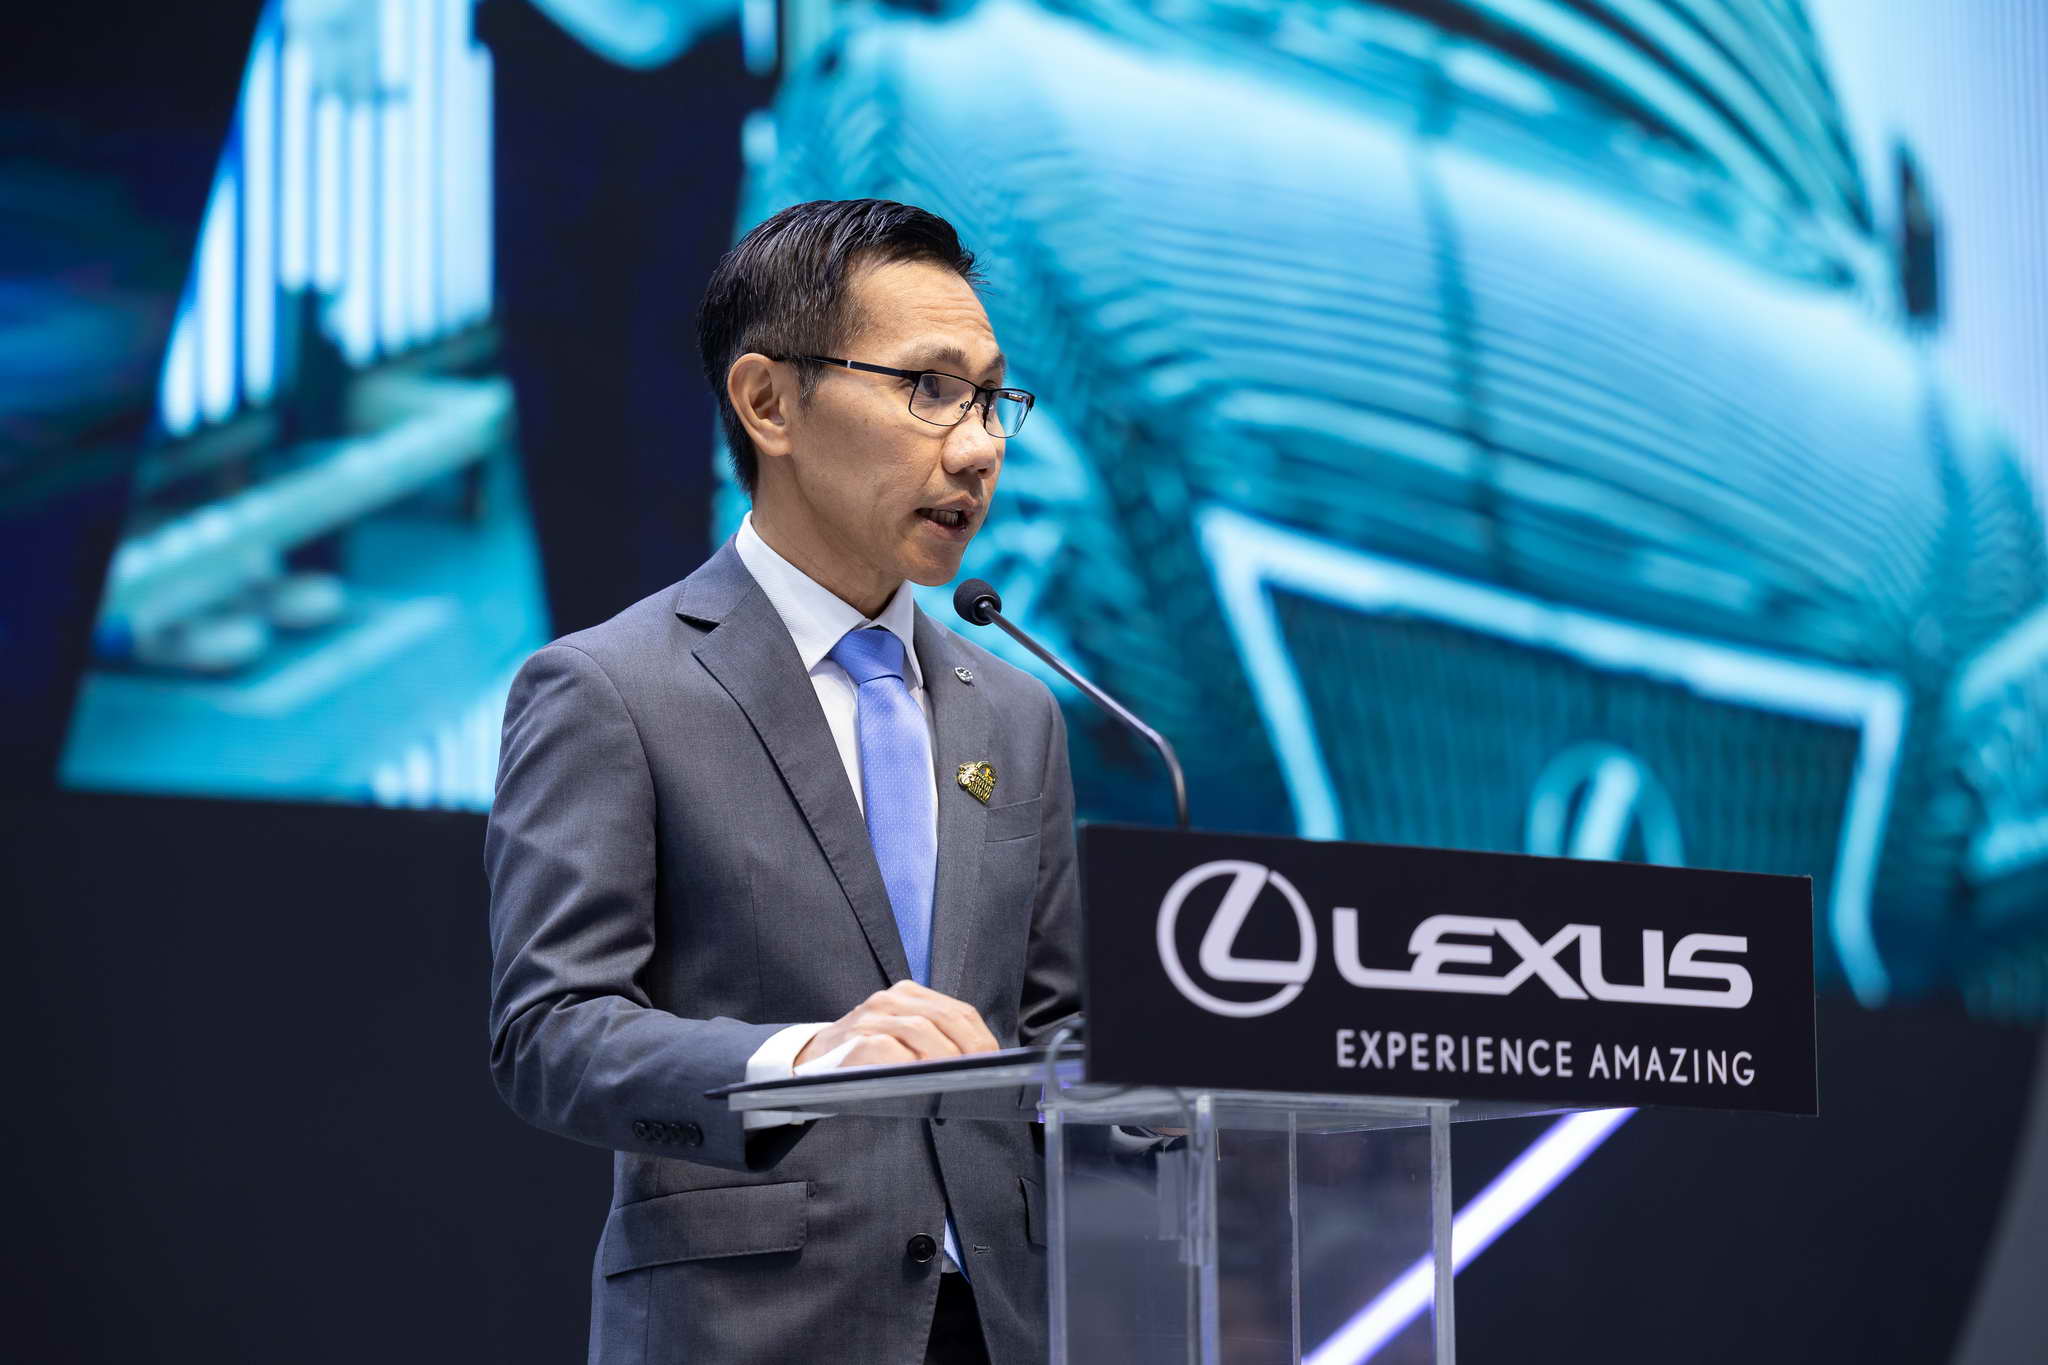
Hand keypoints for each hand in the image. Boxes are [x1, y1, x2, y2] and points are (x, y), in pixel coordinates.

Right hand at [796, 981, 1000, 1067]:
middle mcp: (890, 999)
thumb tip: (976, 1066)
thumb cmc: (866, 1055)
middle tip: (981, 1072)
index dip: (981, 1036)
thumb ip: (934, 1042)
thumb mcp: (901, 1039)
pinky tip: (918, 1076)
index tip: (995, 1060)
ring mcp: (870, 1018)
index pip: (958, 1010)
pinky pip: (886, 1048)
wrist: (811, 1061)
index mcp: (908, 994)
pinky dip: (907, 1062)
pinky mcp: (853, 1040)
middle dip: (969, 1048)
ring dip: (943, 1057)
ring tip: (954, 1077)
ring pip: (919, 1030)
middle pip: (944, 1018)